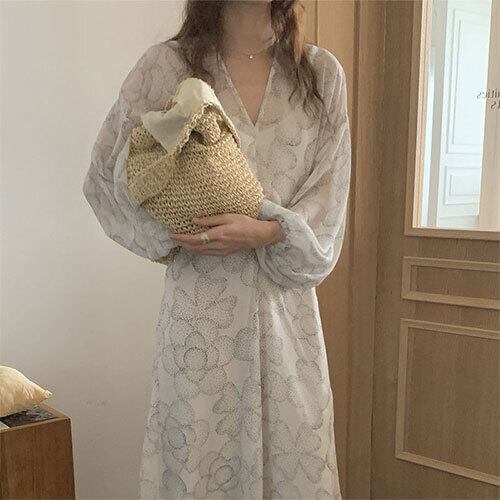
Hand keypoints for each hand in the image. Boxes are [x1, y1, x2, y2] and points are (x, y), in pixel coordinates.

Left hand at [169, 213, 283, 255]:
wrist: (258, 236)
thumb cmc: (244, 223)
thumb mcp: (227, 217)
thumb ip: (210, 219)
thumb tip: (194, 220)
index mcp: (218, 234)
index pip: (195, 238)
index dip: (183, 238)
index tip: (173, 235)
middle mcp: (218, 245)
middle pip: (195, 247)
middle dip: (183, 244)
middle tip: (173, 240)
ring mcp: (221, 251)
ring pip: (200, 252)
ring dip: (189, 248)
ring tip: (181, 243)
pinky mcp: (224, 253)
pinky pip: (207, 253)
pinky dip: (197, 250)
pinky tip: (194, 247)